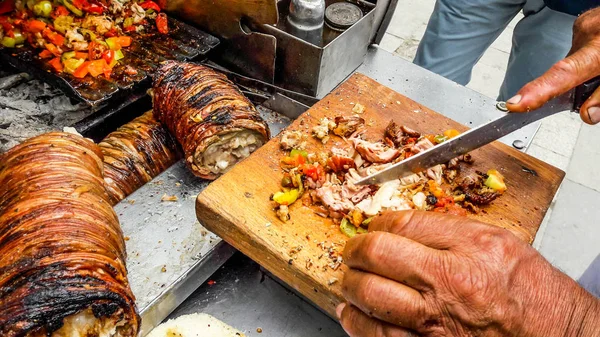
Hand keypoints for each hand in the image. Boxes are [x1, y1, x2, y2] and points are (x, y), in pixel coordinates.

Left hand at [337, 210, 599, 336]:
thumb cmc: (536, 296)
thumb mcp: (502, 244)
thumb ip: (451, 231)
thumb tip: (403, 226)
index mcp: (472, 247)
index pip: (402, 224)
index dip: (377, 222)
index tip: (372, 227)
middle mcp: (452, 281)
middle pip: (377, 254)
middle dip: (355, 251)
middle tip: (352, 253)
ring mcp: (439, 321)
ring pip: (370, 296)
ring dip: (350, 286)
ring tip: (349, 281)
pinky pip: (379, 336)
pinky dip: (358, 323)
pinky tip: (353, 314)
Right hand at [506, 7, 599, 124]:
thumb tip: (588, 115)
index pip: (563, 75)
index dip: (538, 92)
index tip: (517, 105)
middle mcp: (587, 34)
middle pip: (570, 71)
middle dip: (581, 83)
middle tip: (599, 88)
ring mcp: (584, 25)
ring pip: (577, 60)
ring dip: (588, 69)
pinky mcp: (585, 22)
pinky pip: (582, 47)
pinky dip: (591, 56)